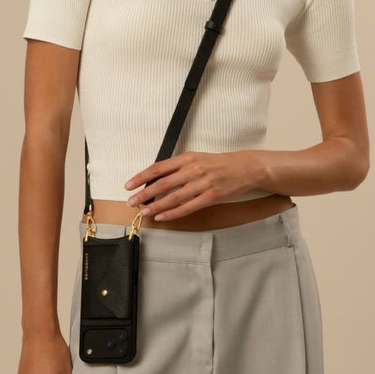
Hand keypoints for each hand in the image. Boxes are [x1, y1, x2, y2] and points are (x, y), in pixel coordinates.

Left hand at [125, 150, 260, 221]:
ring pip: (173, 197)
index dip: (142, 177)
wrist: (245, 167)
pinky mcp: (211, 196)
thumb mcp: (197, 158)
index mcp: (187, 158)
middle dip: (144, 194)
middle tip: (132, 202)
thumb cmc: (219, 163)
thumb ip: (179, 166)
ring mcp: (202, 183)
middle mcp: (193, 169)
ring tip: (144, 211)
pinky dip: (173, 213)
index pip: (159, 168)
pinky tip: (162, 216)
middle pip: (162, 183)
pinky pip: (187, 207)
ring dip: (156, 205)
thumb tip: (157, 177)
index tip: (129, 185)